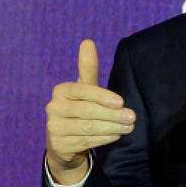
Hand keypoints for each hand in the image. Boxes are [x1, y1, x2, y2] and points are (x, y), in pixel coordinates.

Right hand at [45, 40, 134, 184]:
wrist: (64, 144)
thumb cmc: (79, 110)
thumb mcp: (85, 89)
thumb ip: (87, 68)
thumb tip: (88, 41)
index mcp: (61, 91)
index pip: (82, 91)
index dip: (101, 96)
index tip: (121, 102)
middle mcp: (53, 108)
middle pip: (88, 111)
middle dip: (113, 115)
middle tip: (133, 117)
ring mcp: (54, 128)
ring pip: (88, 127)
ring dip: (112, 127)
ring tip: (129, 127)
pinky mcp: (59, 145)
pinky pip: (86, 141)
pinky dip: (103, 139)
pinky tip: (116, 136)